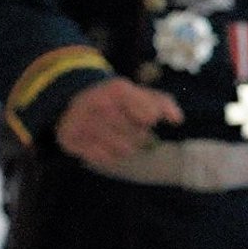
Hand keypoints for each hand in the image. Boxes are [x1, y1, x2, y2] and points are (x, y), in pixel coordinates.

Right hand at [55, 77, 182, 165]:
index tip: (147, 118)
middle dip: (140, 136)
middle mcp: (96, 103)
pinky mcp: (69, 139)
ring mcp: (81, 122)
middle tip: (133, 130)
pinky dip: (109, 156)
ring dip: (127, 148)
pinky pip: (102, 159)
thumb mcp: (141, 94)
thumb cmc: (118, 101)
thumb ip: (163, 103)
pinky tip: (106, 144)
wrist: (76, 101)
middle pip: (137, 136)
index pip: (150, 115)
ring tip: (120, 138)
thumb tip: (177, 119)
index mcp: (117, 89)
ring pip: (121, 150)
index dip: (150, 120)